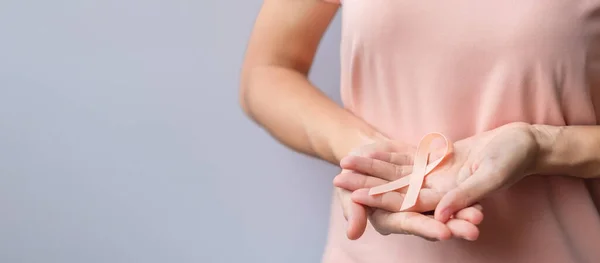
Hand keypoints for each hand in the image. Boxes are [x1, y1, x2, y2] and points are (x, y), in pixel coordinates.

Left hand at [339, 122, 536, 225]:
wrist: (524, 143)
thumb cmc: (514, 159)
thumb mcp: (492, 175)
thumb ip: (465, 195)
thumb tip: (439, 214)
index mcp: (448, 198)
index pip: (408, 202)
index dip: (382, 199)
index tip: (357, 197)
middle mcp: (437, 190)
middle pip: (394, 189)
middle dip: (366, 184)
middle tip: (336, 180)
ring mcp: (435, 175)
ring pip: (397, 173)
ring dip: (371, 169)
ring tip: (344, 162)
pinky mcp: (436, 160)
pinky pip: (408, 157)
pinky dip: (388, 154)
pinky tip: (368, 149)